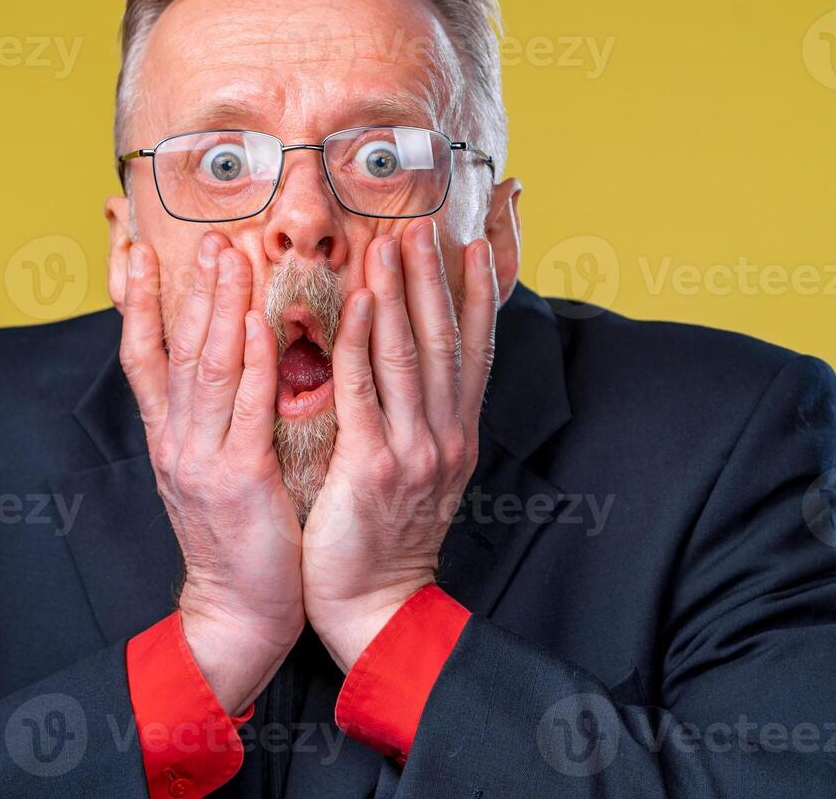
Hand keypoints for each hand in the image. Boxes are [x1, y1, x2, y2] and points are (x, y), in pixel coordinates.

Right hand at [120, 233, 304, 713]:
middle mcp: (176, 441)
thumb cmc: (235, 535)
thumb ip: (209, 414)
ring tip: (228, 256)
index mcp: (167, 437)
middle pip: (173, 348)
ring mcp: (203, 459)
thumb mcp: (207, 467)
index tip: (134, 249)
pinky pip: (245, 409)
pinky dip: (249, 363)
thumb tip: (223, 355)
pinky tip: (257, 323)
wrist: (238, 610)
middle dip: (186, 287)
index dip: (134, 300)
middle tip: (203, 235)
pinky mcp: (240, 480)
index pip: (140, 354)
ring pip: (206, 368)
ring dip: (218, 308)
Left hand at [302, 219, 496, 670]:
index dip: (475, 295)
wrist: (376, 609)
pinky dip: (364, 344)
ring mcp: (414, 451)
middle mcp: (444, 436)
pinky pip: (366, 392)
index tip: (473, 246)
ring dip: (402, 294)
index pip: (472, 351)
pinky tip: (359, 304)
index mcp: (456, 435)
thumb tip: (410, 369)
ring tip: (393, 244)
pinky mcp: (373, 468)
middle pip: (444, 341)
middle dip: (434, 279)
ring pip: (410, 356)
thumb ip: (417, 420)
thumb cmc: (385, 539)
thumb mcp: (419, 473)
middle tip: (423, 225)